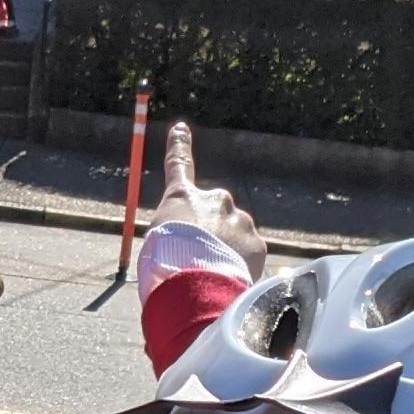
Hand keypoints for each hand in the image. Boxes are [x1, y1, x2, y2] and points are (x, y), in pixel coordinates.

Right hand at [152, 123, 267, 270]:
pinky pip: (249, 254)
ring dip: (226, 252)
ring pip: (234, 235)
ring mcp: (239, 219)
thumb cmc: (164, 267)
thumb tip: (192, 242)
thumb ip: (177, 233)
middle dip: (211, 232)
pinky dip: (240, 266)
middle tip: (198, 260)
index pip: (178, 165)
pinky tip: (228, 279)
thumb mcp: (157, 243)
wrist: (194, 286)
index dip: (179, 146)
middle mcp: (214, 200)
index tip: (180, 128)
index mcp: (182, 198)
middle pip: (214, 213)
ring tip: (211, 275)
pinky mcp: (257, 242)